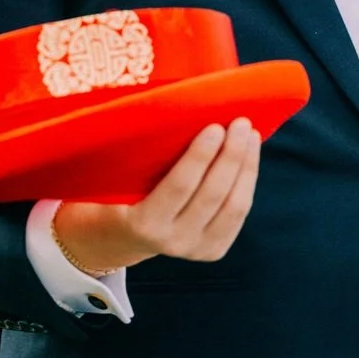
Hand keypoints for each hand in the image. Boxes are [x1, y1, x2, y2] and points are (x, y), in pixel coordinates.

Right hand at [50, 118, 260, 279]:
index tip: (214, 126)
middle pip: (212, 195)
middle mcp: (173, 241)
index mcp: (143, 224)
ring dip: (246, 167)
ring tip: (250, 134)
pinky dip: (247, 182)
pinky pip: (238, 214)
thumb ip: (126, 155)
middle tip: (239, 122)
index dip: (200, 157)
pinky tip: (250, 156)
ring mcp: (196, 250)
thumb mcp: (108, 180)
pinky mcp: (214, 250)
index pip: (179, 187)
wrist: (117, 239)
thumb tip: (152, 108)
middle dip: (231, 156)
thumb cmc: (108, 194)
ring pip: (233, 206)